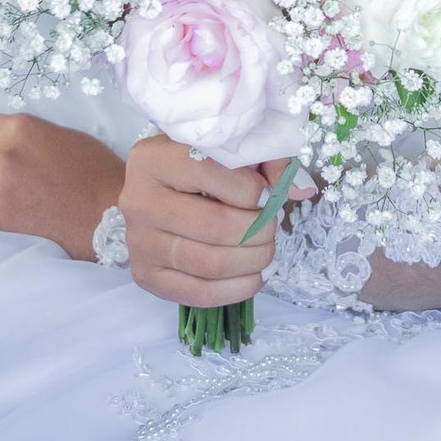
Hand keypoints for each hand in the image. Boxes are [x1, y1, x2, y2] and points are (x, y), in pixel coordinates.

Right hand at [121, 136, 315, 309]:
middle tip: (272, 225)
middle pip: (213, 225)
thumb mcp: (229, 147)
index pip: (206, 171)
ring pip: (208, 263)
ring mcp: (138, 243)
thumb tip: (302, 190)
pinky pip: (198, 293)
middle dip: (257, 230)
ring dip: (252, 260)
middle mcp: (137, 200)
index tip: (267, 195)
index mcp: (154, 158)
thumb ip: (268, 159)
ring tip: (267, 250)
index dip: (249, 188)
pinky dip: (237, 289)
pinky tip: (255, 275)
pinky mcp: (146, 276)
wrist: (151, 193)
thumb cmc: (197, 164)